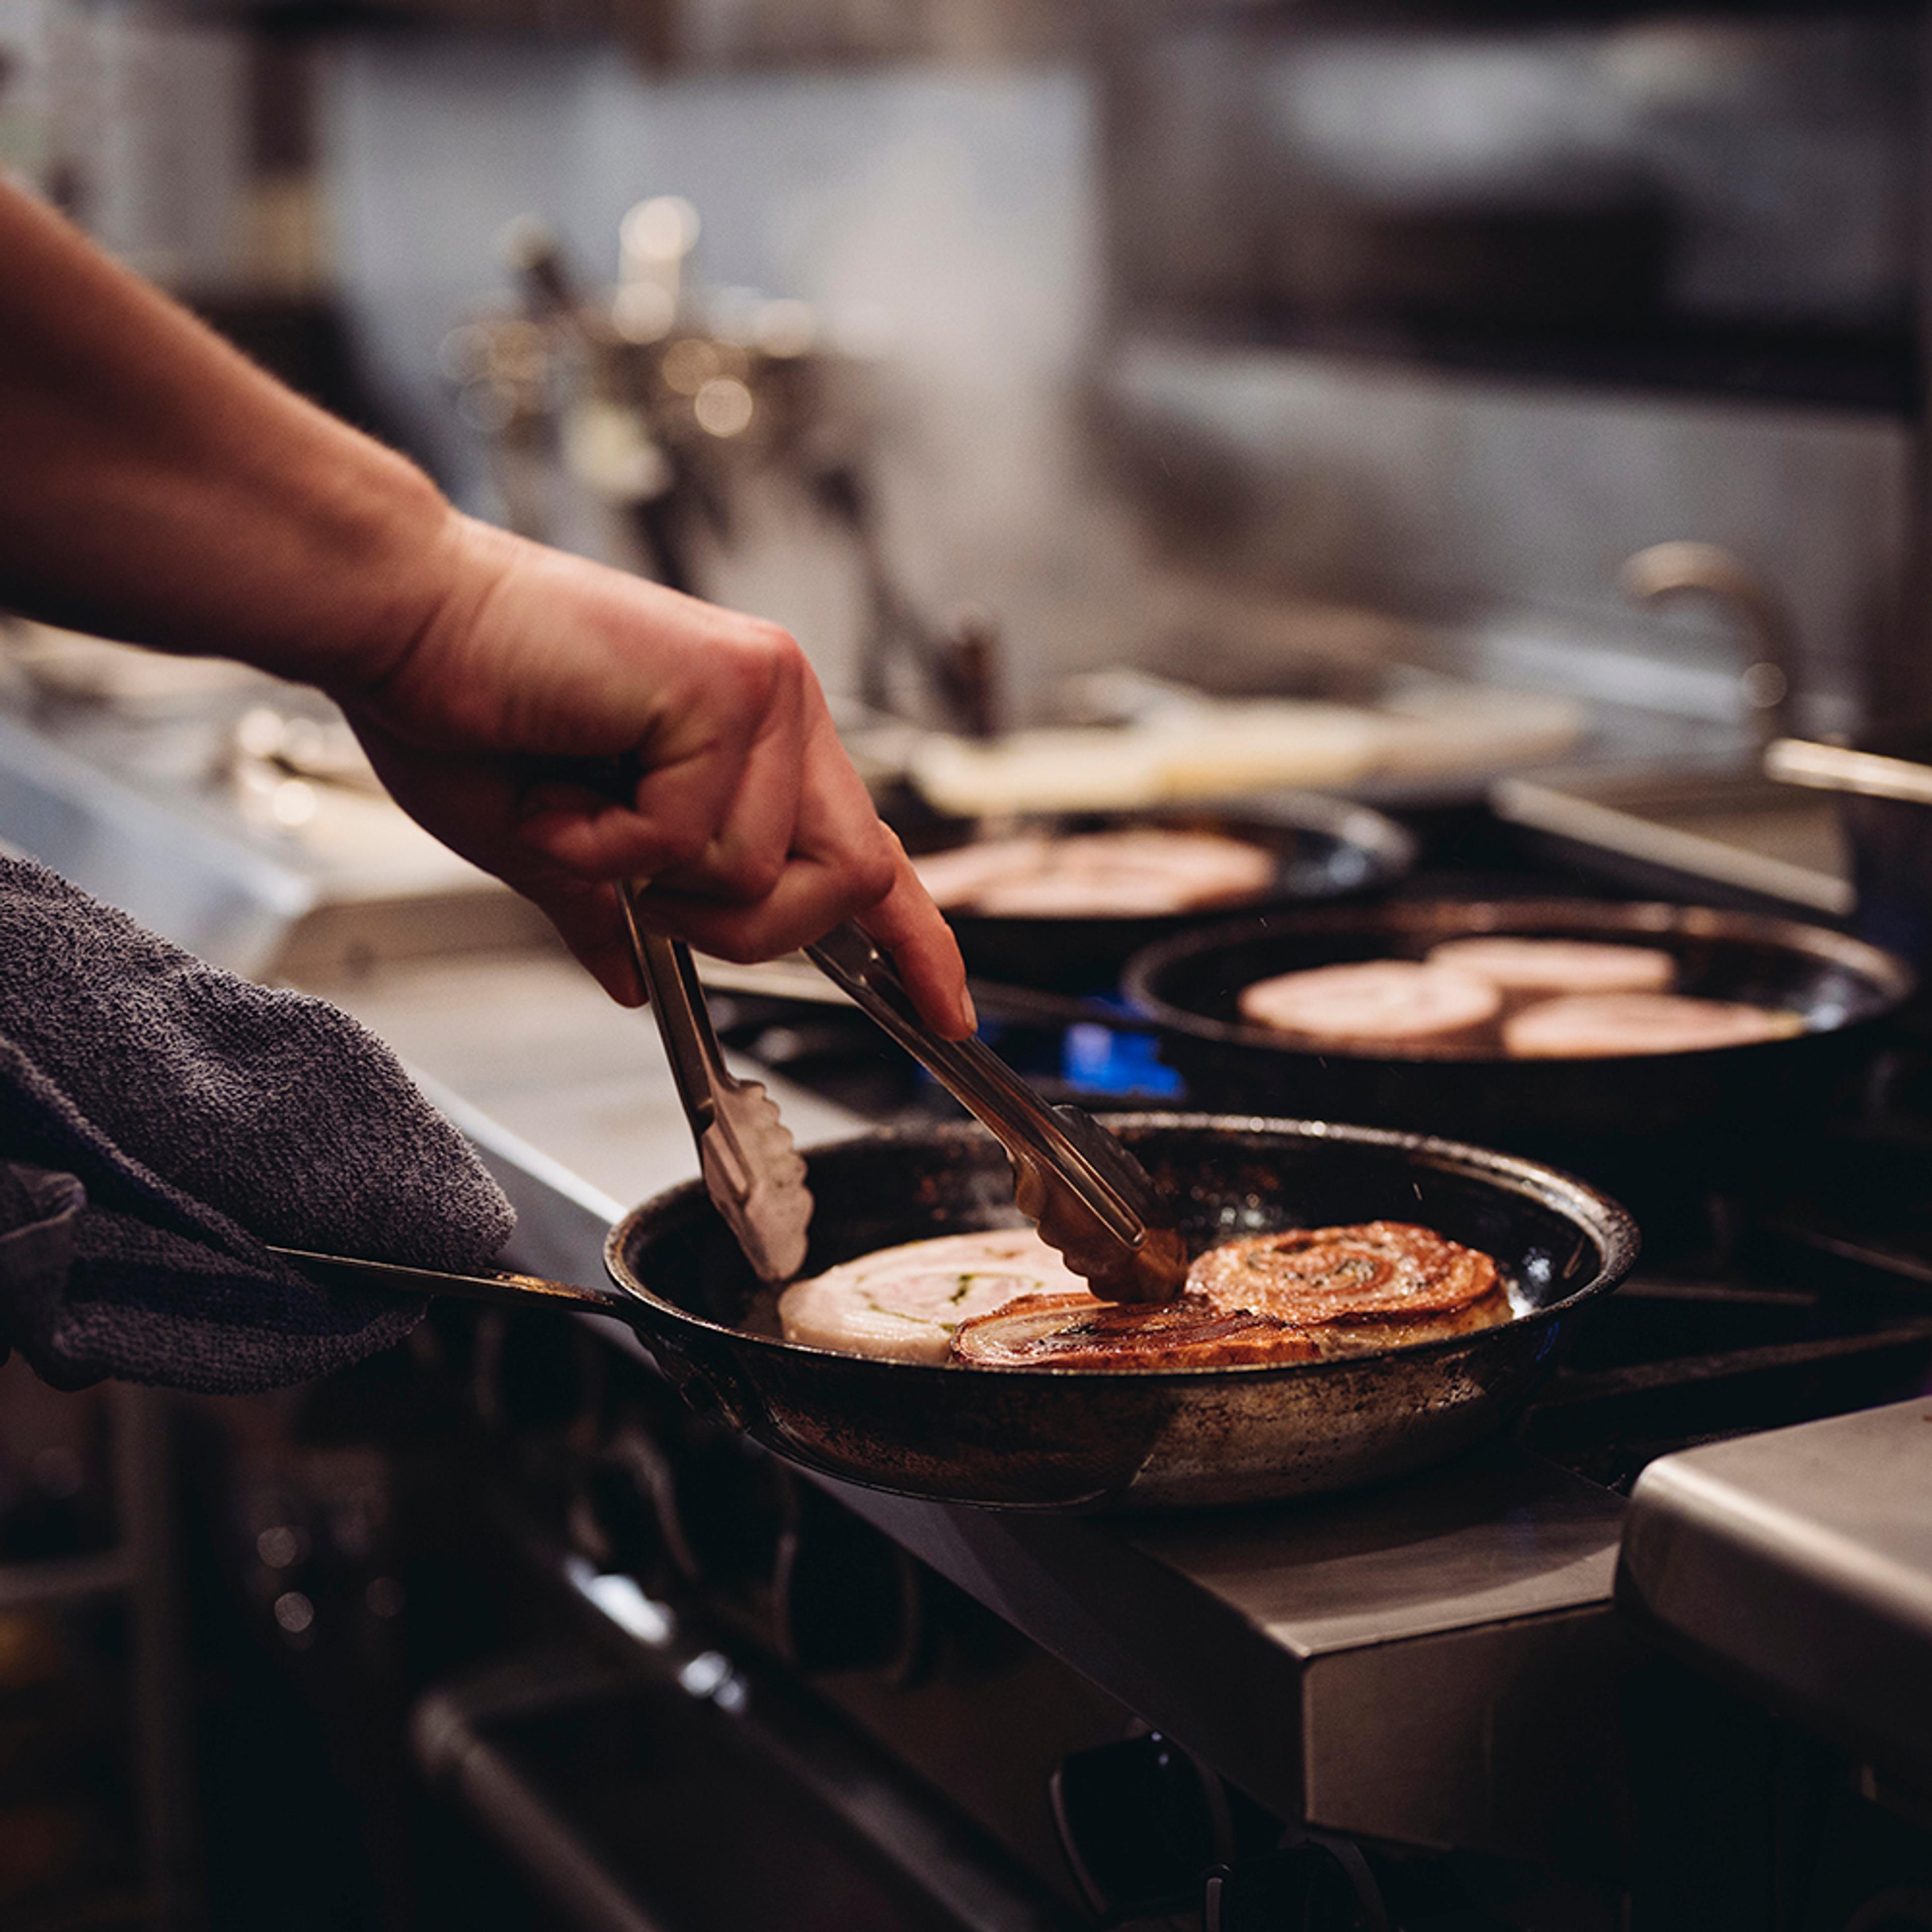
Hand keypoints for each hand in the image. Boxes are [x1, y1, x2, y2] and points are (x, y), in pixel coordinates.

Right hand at [336, 515, 973, 1036]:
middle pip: (848, 881)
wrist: (392, 617)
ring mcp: (763, 691)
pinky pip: (695, 840)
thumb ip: (611, 911)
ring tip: (576, 803)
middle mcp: (780, 705)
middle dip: (748, 927)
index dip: (917, 942)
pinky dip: (609, 844)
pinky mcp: (724, 688)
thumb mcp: (553, 848)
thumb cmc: (459, 712)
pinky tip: (560, 784)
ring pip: (764, 877)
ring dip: (650, 879)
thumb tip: (627, 984)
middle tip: (640, 886)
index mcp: (758, 736)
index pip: (869, 857)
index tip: (948, 1014)